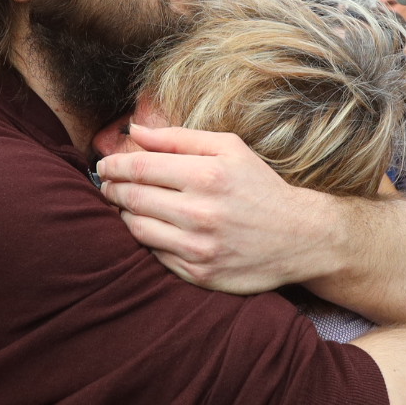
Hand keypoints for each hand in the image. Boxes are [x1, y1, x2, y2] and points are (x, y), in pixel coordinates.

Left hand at [93, 122, 324, 293]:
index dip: (114, 165)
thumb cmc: (260, 187)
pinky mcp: (199, 273)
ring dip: (122, 214)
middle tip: (108, 184)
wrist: (300, 237)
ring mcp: (199, 247)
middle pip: (133, 198)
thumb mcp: (229, 149)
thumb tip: (135, 131)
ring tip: (125, 205)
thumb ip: (179, 138)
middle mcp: (201, 213)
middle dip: (113, 188)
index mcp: (207, 176)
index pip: (140, 168)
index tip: (105, 165)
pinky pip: (154, 254)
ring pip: (137, 229)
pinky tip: (150, 227)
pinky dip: (145, 239)